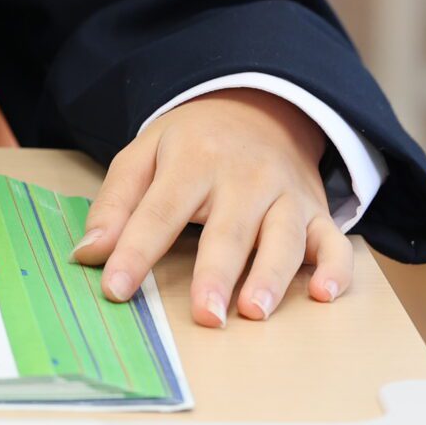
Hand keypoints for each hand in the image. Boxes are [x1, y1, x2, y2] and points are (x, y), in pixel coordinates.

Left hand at [68, 87, 352, 327]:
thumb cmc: (194, 142)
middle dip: (216, 274)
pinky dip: (336, 267)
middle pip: (229, 230)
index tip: (116, 288)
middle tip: (205, 315)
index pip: (160, 211)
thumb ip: (117, 202)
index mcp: (193, 161)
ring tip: (254, 311)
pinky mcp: (318, 212)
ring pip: (284, 238)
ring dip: (272, 276)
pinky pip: (335, 241)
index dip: (136, 250)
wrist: (259, 108)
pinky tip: (324, 292)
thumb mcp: (145, 153)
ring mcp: (286, 195)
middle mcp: (244, 178)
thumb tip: (89, 253)